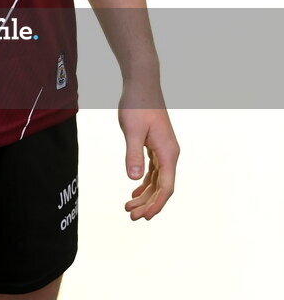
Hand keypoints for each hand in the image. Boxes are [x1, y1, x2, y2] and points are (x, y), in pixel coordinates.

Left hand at [118, 87, 179, 219]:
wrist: (141, 83)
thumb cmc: (137, 104)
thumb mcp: (132, 130)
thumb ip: (133, 154)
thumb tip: (133, 179)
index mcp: (168, 152)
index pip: (166, 187)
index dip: (156, 204)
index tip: (144, 216)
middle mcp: (170, 153)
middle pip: (162, 187)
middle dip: (148, 203)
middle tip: (131, 216)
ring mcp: (163, 148)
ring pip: (158, 179)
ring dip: (145, 194)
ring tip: (129, 207)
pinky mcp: (156, 144)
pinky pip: (154, 170)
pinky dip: (145, 181)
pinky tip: (134, 190)